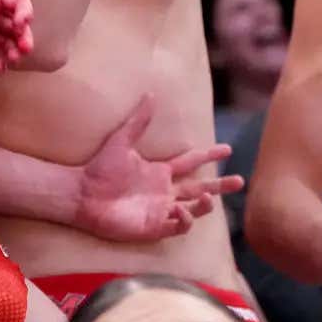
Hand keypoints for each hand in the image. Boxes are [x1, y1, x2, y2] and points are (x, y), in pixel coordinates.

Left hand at [71, 96, 244, 241]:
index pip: (190, 162)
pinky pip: (176, 226)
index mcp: (160, 172)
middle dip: (220, 186)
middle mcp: (164, 191)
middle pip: (200, 188)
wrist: (82, 194)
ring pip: (193, 209)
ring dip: (204, 205)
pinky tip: (181, 211)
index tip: (227, 148)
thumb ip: (138, 121)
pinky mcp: (153, 227)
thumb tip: (151, 95)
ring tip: (210, 197)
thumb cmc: (99, 168)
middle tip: (240, 181)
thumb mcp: (121, 141)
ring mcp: (160, 210)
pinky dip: (183, 220)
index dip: (208, 156)